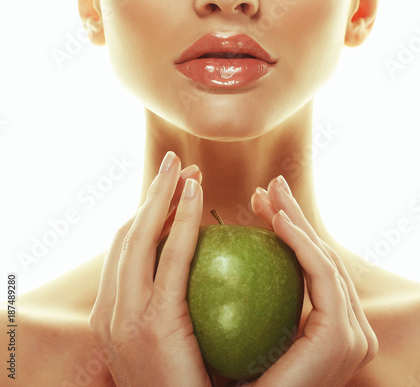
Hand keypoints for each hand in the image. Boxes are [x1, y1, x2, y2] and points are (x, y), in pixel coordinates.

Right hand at [89, 151, 211, 386]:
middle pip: (127, 233)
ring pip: (139, 235)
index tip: (175, 189)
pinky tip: (196, 193)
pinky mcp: (151, 321)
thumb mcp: (169, 341)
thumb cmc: (185, 384)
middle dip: (152, 194)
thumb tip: (199, 269)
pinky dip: (182, 220)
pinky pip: (170, 257)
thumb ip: (171, 304)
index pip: (127, 248)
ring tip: (185, 169)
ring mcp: (123, 315)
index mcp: (110, 312)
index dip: (149, 212)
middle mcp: (108, 309)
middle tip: (178, 166)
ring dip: (161, 195)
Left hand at [246, 176, 378, 386]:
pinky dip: (300, 243)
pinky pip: (320, 274)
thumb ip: (258, 291)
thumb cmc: (234, 379)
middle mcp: (352, 330)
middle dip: (295, 216)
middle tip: (269, 186)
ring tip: (269, 193)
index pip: (312, 266)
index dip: (290, 228)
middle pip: (320, 257)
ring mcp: (352, 334)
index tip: (262, 201)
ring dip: (296, 220)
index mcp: (334, 327)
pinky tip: (276, 219)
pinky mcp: (341, 336)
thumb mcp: (248, 323)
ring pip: (322, 259)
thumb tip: (234, 244)